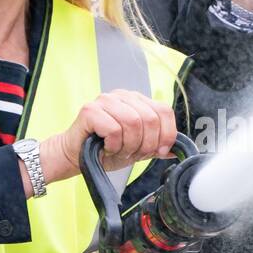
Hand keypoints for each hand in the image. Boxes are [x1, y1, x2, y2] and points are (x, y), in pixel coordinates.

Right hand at [40, 90, 176, 185]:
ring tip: (119, 150)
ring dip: (129, 146)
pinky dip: (114, 145)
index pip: (164, 110)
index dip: (166, 134)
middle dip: (146, 144)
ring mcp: (105, 100)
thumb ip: (156, 146)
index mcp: (137, 100)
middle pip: (150, 118)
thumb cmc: (104, 150)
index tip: (158, 150)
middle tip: (133, 153)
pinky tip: (106, 147)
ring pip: (133, 123)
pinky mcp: (90, 110)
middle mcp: (122, 96)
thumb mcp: (138, 149)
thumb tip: (177, 149)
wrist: (76, 156)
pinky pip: (114, 129)